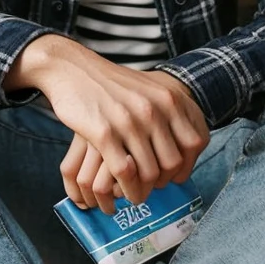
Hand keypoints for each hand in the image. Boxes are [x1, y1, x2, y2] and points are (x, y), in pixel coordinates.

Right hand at [5, 35, 208, 211]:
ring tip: (136, 195)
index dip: (187, 164)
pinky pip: (124, 172)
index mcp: (168, 99)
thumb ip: (165, 111)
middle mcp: (153, 110)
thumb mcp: (146, 88)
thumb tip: (182, 141)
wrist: (71, 68)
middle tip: (152, 187)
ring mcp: (129, 122)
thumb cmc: (107, 81)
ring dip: (143, 190)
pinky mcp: (104, 134)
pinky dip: (126, 188)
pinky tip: (121, 192)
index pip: (194, 143)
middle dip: (163, 180)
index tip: (174, 175)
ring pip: (149, 171)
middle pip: (172, 161)